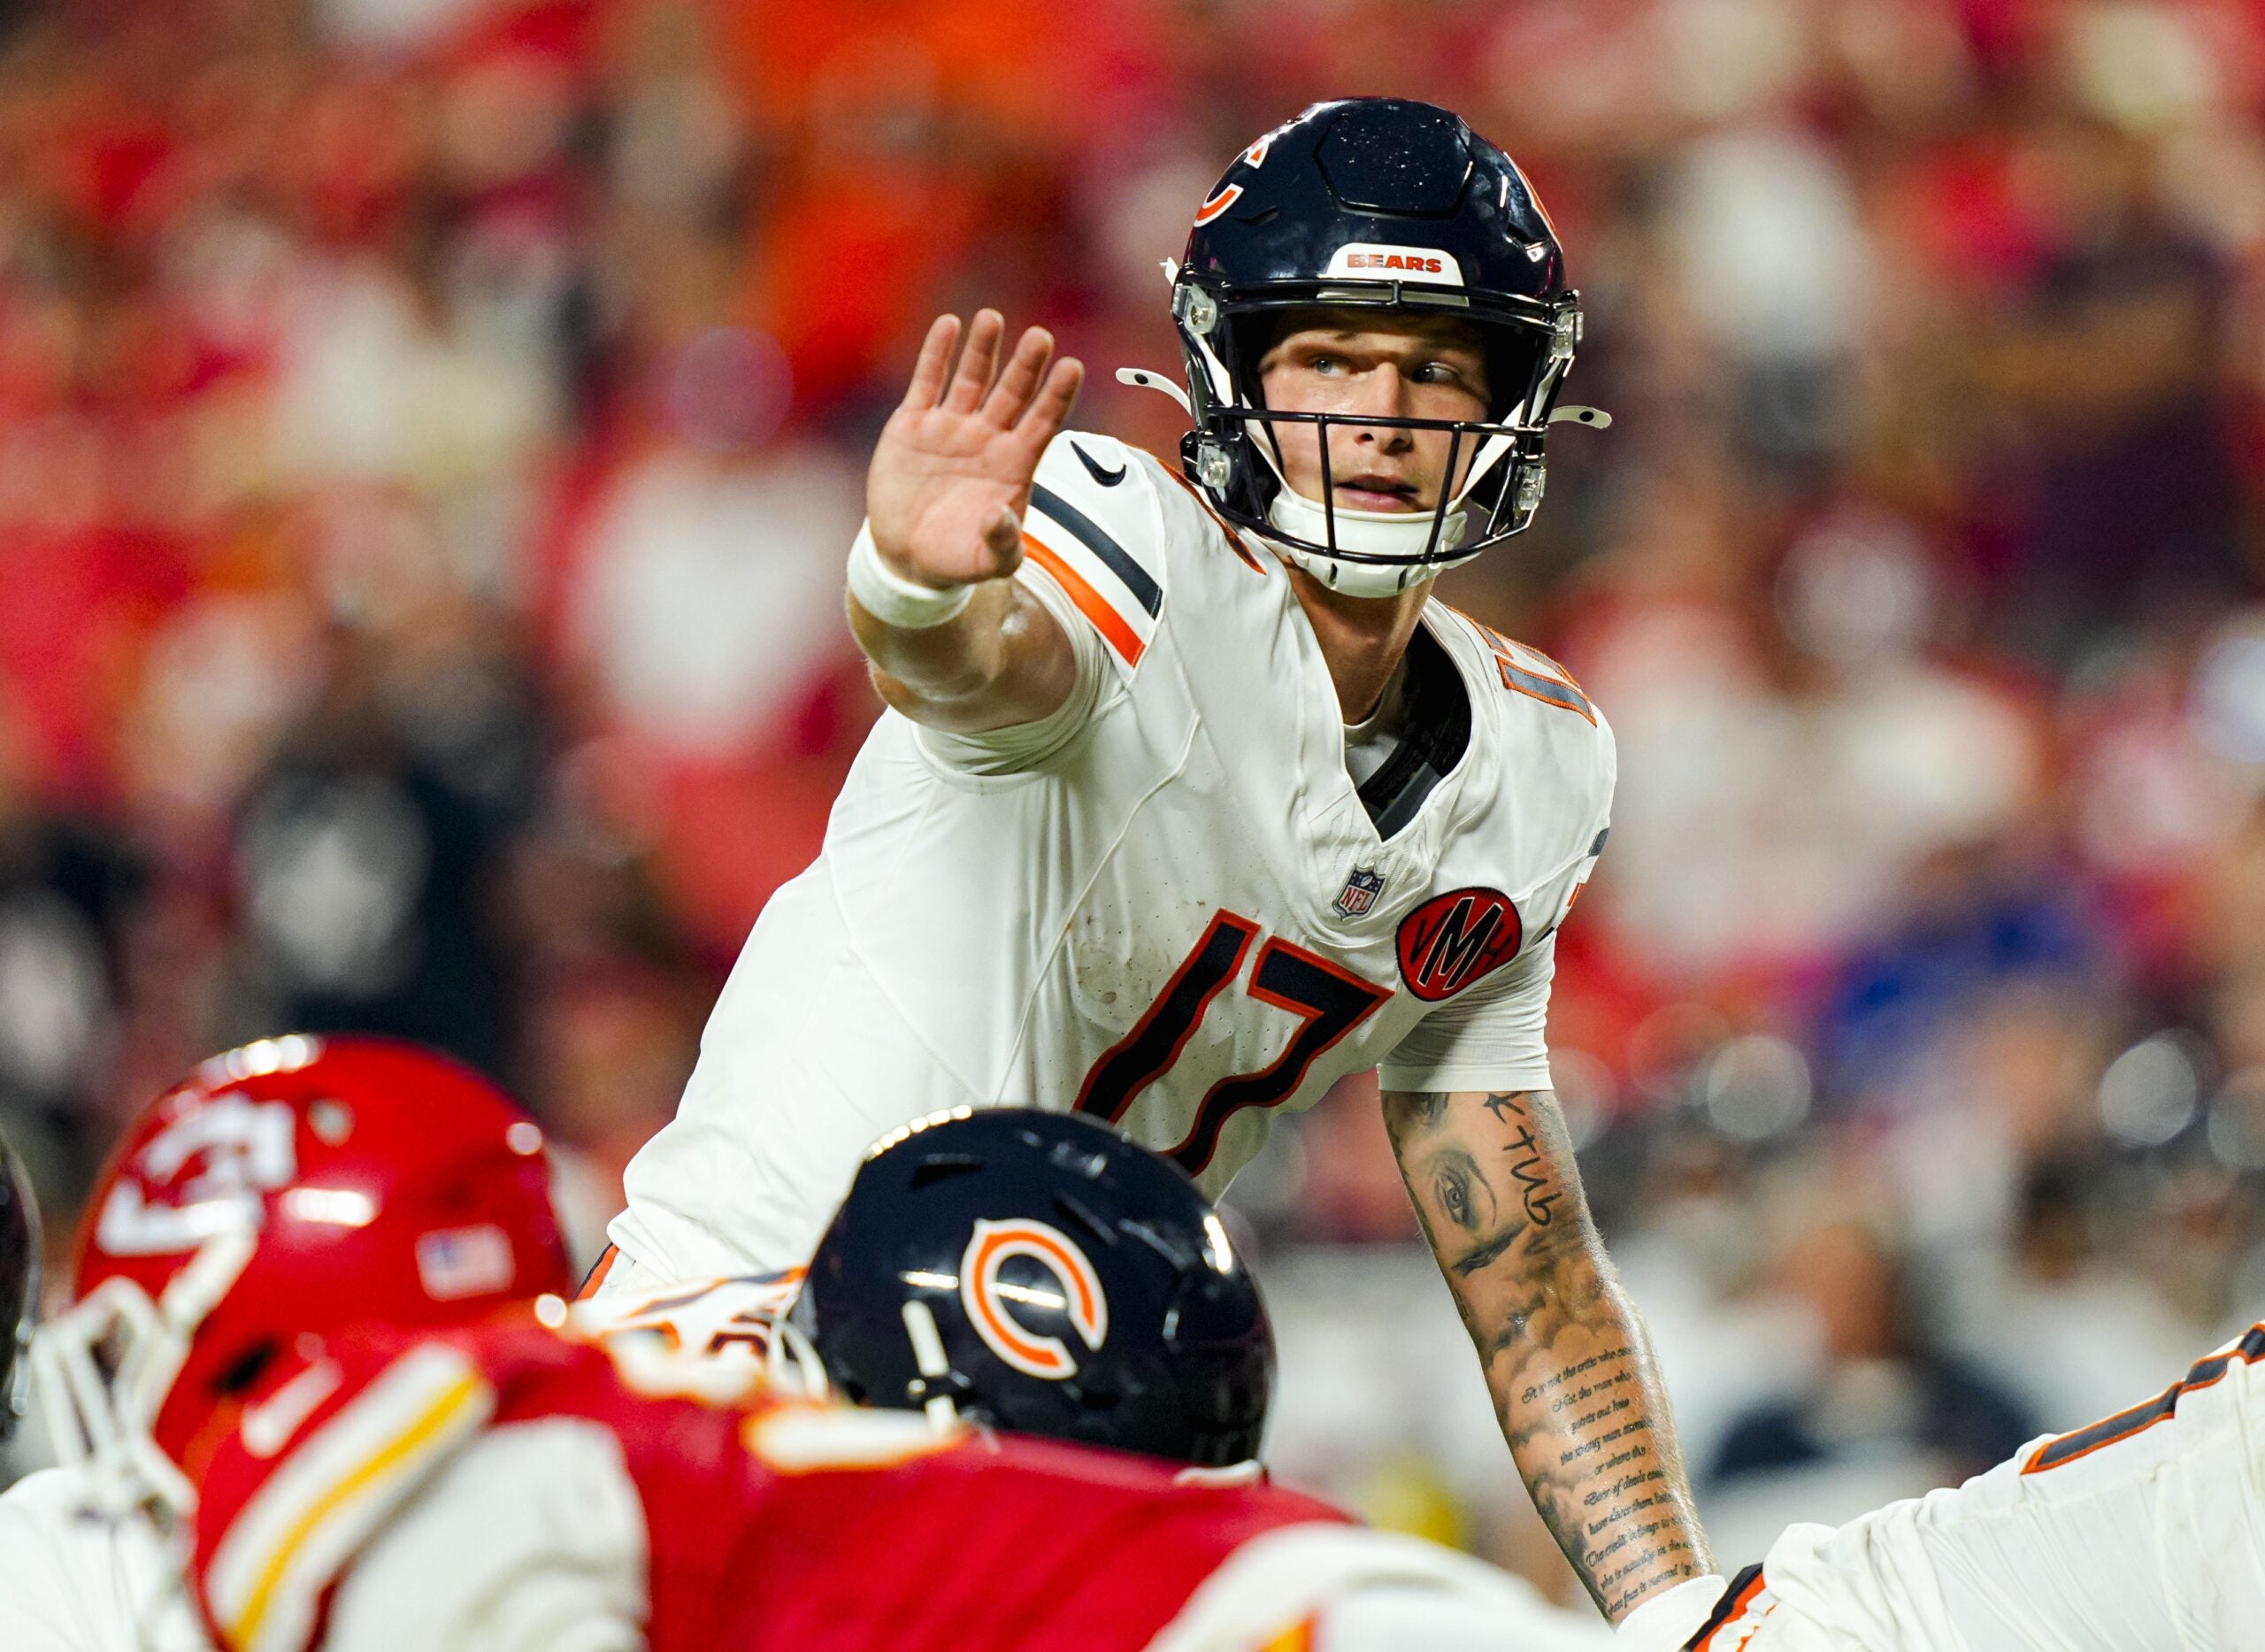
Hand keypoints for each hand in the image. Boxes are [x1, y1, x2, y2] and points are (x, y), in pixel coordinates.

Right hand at [867, 310, 1083, 588]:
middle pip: (1012, 393)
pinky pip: (927, 382)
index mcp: (1014, 465)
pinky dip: (937, 354)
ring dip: (983, 349)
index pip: (1043, 423)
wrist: (907, 557)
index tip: (1072, 367)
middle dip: (1026, 366)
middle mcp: (987, 438)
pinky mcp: (914, 424)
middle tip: (1041, 337)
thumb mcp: (988, 562)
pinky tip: (949, 325)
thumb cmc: (957, 558)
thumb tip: (1000, 517)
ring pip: (972, 379)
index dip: (1057, 396)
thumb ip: (1002, 544)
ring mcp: (951, 427)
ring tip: (992, 319)